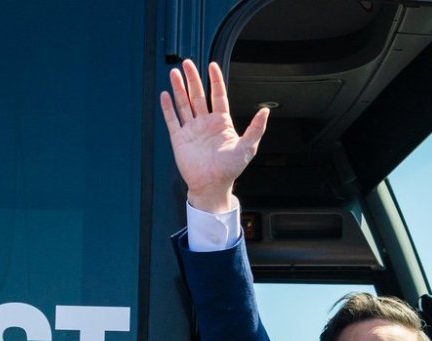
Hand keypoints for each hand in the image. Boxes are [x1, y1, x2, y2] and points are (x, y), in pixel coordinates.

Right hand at [159, 60, 268, 212]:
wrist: (212, 186)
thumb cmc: (230, 169)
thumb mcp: (247, 147)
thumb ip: (256, 128)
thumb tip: (265, 111)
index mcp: (221, 122)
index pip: (218, 96)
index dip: (215, 81)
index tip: (212, 65)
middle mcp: (205, 123)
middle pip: (198, 95)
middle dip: (193, 79)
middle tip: (187, 63)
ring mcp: (191, 130)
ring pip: (184, 104)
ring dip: (179, 88)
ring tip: (174, 73)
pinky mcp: (179, 139)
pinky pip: (172, 120)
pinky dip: (168, 108)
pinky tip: (165, 95)